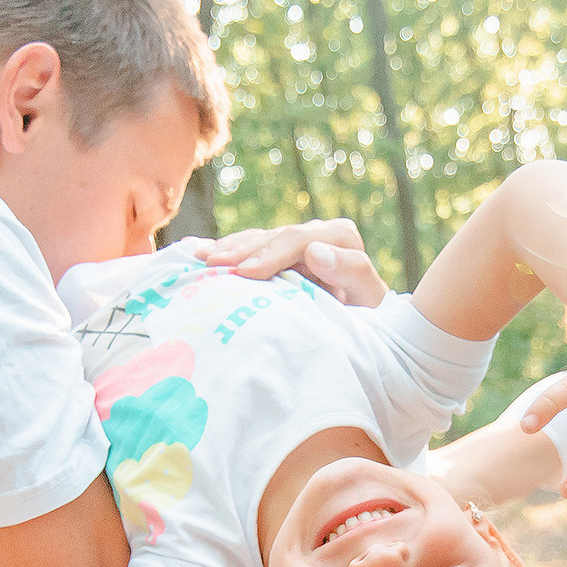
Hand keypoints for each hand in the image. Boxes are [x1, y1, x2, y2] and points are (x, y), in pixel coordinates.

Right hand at [199, 219, 389, 307]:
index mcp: (340, 238)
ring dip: (227, 250)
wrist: (362, 331)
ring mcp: (291, 245)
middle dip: (242, 250)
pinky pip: (246, 249)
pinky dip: (223, 252)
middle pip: (273, 236)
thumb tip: (316, 251)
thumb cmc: (369, 320)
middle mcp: (314, 235)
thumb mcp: (369, 300)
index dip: (272, 253)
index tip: (247, 272)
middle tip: (213, 264)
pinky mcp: (274, 257)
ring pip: (256, 240)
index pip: (301, 239)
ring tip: (200, 259)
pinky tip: (197, 254)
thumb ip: (352, 272)